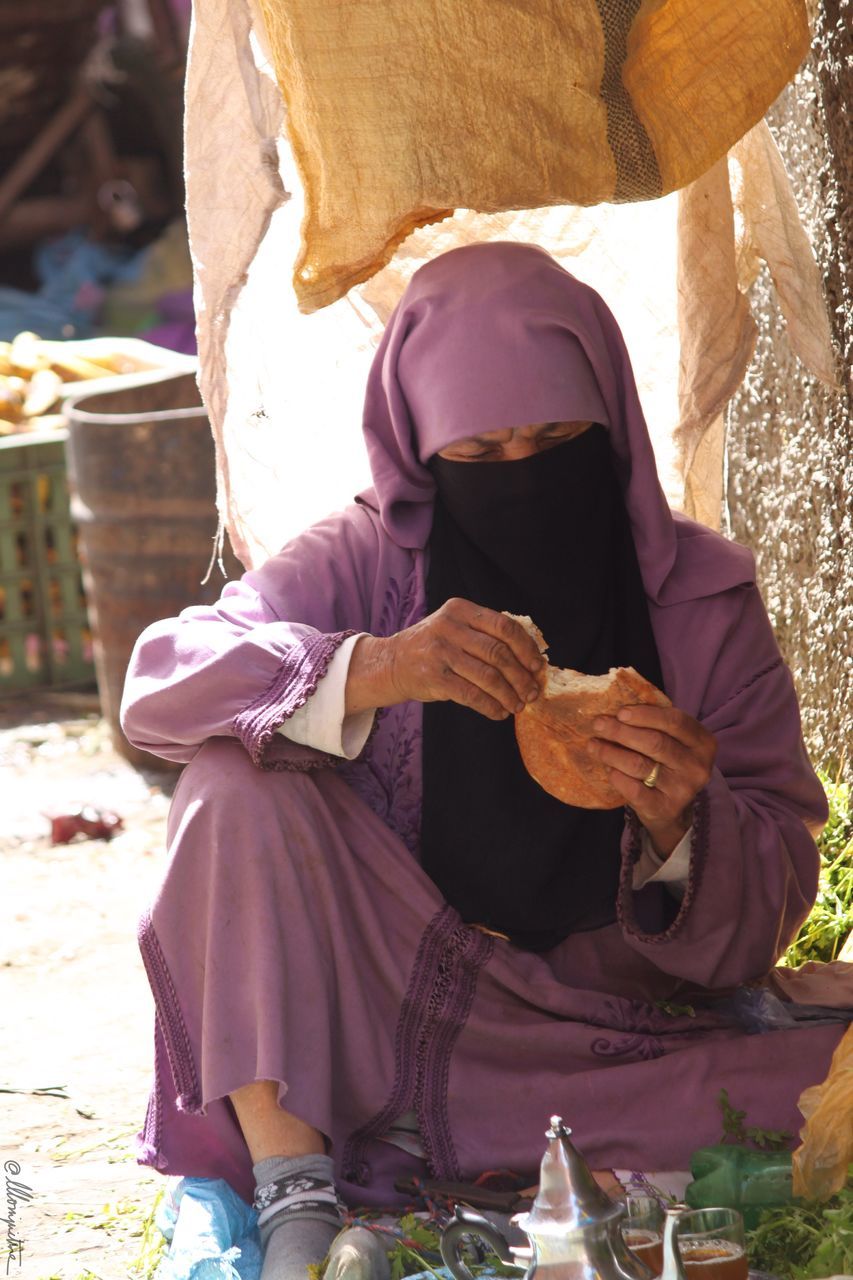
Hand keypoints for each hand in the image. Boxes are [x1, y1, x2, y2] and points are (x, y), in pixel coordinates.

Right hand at [345, 599, 543, 720]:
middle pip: (498, 652)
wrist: (391, 662)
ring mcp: (440, 652)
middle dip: (521, 676)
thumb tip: (530, 659)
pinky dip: (490, 706)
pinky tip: (499, 712)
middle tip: (532, 692)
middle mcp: (449, 627)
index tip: (538, 666)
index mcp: (460, 610)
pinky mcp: (434, 677)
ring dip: (509, 695)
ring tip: (518, 706)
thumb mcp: (455, 627)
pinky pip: (471, 695)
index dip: (526, 647)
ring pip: (488, 676)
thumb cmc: (434, 647)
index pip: (504, 626)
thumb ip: (485, 634)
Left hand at [589, 704, 716, 856]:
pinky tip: (608, 769)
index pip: (676, 721)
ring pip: (639, 765)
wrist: (672, 809)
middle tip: (598, 724)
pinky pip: (634, 789)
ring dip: (611, 752)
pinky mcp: (665, 809)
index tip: (620, 712)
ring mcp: (683, 789)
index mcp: (703, 742)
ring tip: (594, 745)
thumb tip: (616, 708)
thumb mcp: (673, 741)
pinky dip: (617, 777)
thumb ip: (655, 724)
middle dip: (621, 731)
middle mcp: (697, 766)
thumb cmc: (667, 764)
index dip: (646, 714)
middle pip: (655, 742)